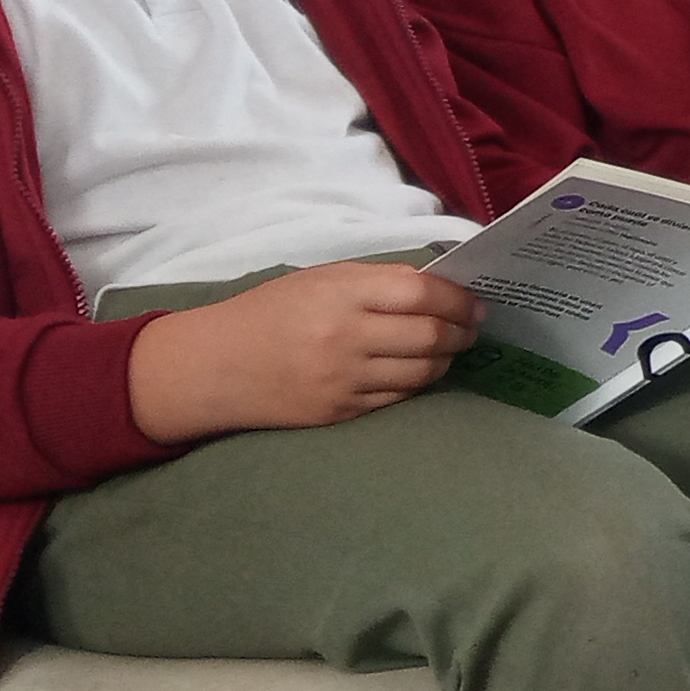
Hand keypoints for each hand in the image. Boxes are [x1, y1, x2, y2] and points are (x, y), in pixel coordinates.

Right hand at [130, 260, 479, 440]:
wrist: (214, 365)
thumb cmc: (269, 312)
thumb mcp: (319, 279)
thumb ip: (375, 281)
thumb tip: (436, 287)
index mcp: (341, 293)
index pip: (420, 293)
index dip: (458, 299)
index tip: (475, 303)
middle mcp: (345, 336)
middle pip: (430, 336)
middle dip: (462, 332)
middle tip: (470, 329)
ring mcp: (344, 378)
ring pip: (422, 372)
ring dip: (445, 360)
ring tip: (448, 350)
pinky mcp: (340, 411)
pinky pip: (398, 398)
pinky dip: (417, 383)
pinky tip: (417, 372)